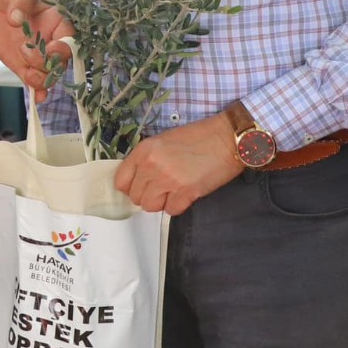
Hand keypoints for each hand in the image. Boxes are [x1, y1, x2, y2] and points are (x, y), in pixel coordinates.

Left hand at [0, 0, 73, 101]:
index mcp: (57, 18)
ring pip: (49, 74)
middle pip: (62, 60)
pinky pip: (33, 81)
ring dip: (42, 78)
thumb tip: (17, 20)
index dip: (65, 46)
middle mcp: (51, 38)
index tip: (51, 47)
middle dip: (50, 64)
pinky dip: (37, 90)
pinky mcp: (21, 64)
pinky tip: (37, 97)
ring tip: (27, 73)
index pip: (69, 37)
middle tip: (27, 53)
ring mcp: (37, 53)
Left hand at [114, 114, 241, 214]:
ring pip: (150, 206)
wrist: (226, 138)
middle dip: (148, 195)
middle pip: (136, 196)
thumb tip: (139, 179)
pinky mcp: (186, 192)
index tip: (139, 187)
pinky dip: (178, 205)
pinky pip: (171, 210)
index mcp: (145, 150)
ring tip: (174, 190)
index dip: (130, 187)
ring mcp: (168, 179)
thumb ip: (147, 159)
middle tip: (162, 188)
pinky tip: (186, 193)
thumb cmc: (199, 137)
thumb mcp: (164, 140)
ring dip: (161, 202)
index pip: (121, 180)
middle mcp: (152, 165)